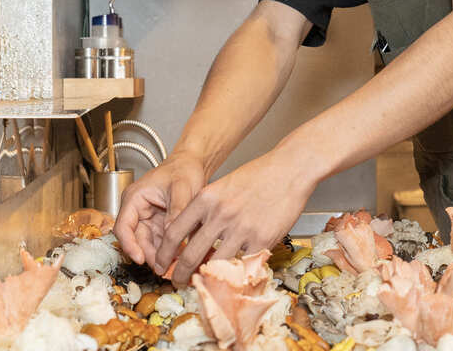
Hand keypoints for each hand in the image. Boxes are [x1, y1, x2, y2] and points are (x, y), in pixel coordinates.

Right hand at [113, 153, 207, 268]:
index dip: (129, 245)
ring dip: (159, 255)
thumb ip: (176, 211)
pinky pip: (160, 242)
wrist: (193, 164)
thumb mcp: (182, 188)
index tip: (140, 259)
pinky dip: (168, 250)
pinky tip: (178, 258)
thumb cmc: (183, 169)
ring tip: (173, 266)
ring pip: (148, 244)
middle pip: (136, 239)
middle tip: (163, 268)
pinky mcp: (159, 224)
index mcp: (134, 198)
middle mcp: (137, 210)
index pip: (123, 226)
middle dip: (148, 255)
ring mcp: (148, 219)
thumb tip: (172, 235)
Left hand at [155, 149, 317, 284]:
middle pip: (190, 254)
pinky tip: (232, 273)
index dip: (164, 253)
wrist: (290, 170)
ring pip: (215, 263)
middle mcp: (220, 214)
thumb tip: (192, 237)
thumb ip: (206, 210)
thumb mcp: (223, 186)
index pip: (175, 232)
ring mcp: (241, 228)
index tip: (162, 262)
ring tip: (203, 282)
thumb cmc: (258, 176)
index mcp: (206, 198)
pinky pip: (242, 263)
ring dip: (206, 277)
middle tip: (177, 281)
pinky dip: (236, 271)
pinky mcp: (262, 239)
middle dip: (180, 273)